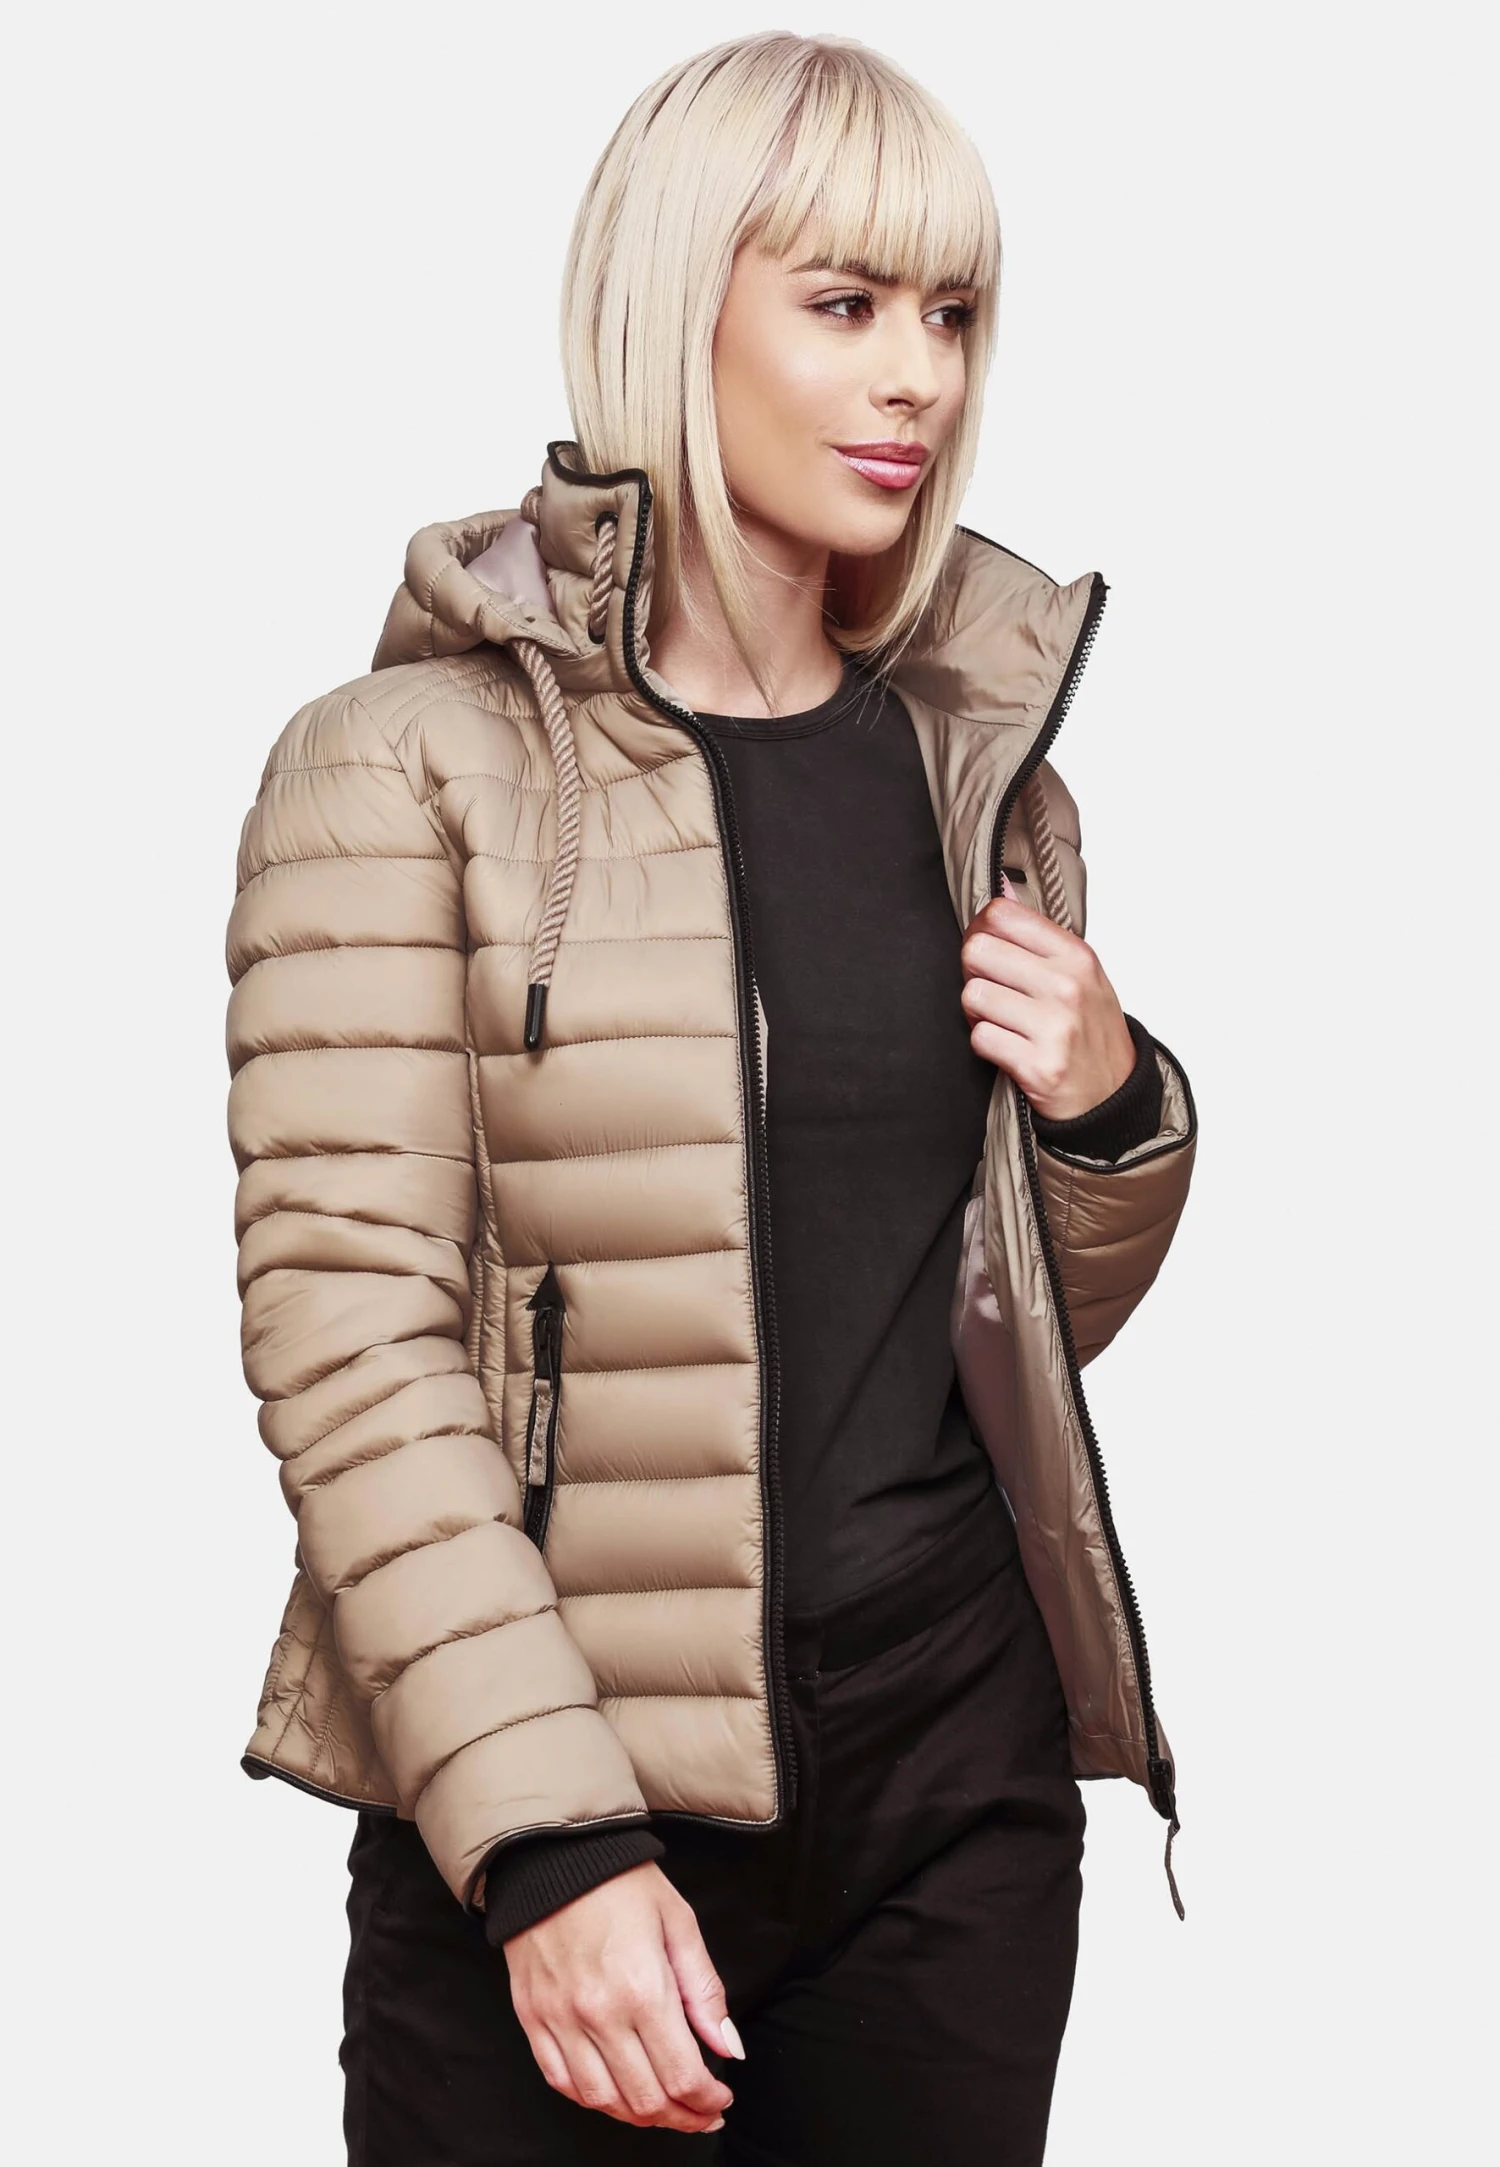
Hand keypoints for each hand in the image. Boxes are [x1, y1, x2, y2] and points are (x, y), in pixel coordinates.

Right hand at [502, 1860, 742, 2132]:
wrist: (552, 1855)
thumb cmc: (622, 1884)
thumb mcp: (679, 1923)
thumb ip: (705, 1991)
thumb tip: (729, 2049)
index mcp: (643, 1989)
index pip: (682, 2076)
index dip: (708, 2100)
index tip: (721, 2097)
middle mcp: (599, 2014)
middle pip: (645, 2099)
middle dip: (682, 2117)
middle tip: (701, 2112)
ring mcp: (560, 2020)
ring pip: (602, 2101)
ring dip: (639, 2116)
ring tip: (663, 2109)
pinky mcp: (532, 2018)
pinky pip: (561, 2081)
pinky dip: (592, 2099)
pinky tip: (615, 2093)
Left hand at [959, 877, 1135, 1118]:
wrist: (1114, 1095)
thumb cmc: (1091, 1030)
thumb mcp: (1079, 973)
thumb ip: (1036, 932)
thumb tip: (1000, 884)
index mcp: (1076, 955)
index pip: (1001, 916)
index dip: (982, 931)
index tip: (990, 950)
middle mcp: (1066, 986)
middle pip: (977, 952)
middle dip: (975, 973)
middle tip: (993, 991)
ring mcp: (1053, 1027)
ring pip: (972, 996)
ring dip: (978, 1013)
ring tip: (1003, 1021)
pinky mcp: (1037, 1065)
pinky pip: (980, 1039)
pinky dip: (987, 1045)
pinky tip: (1008, 1048)